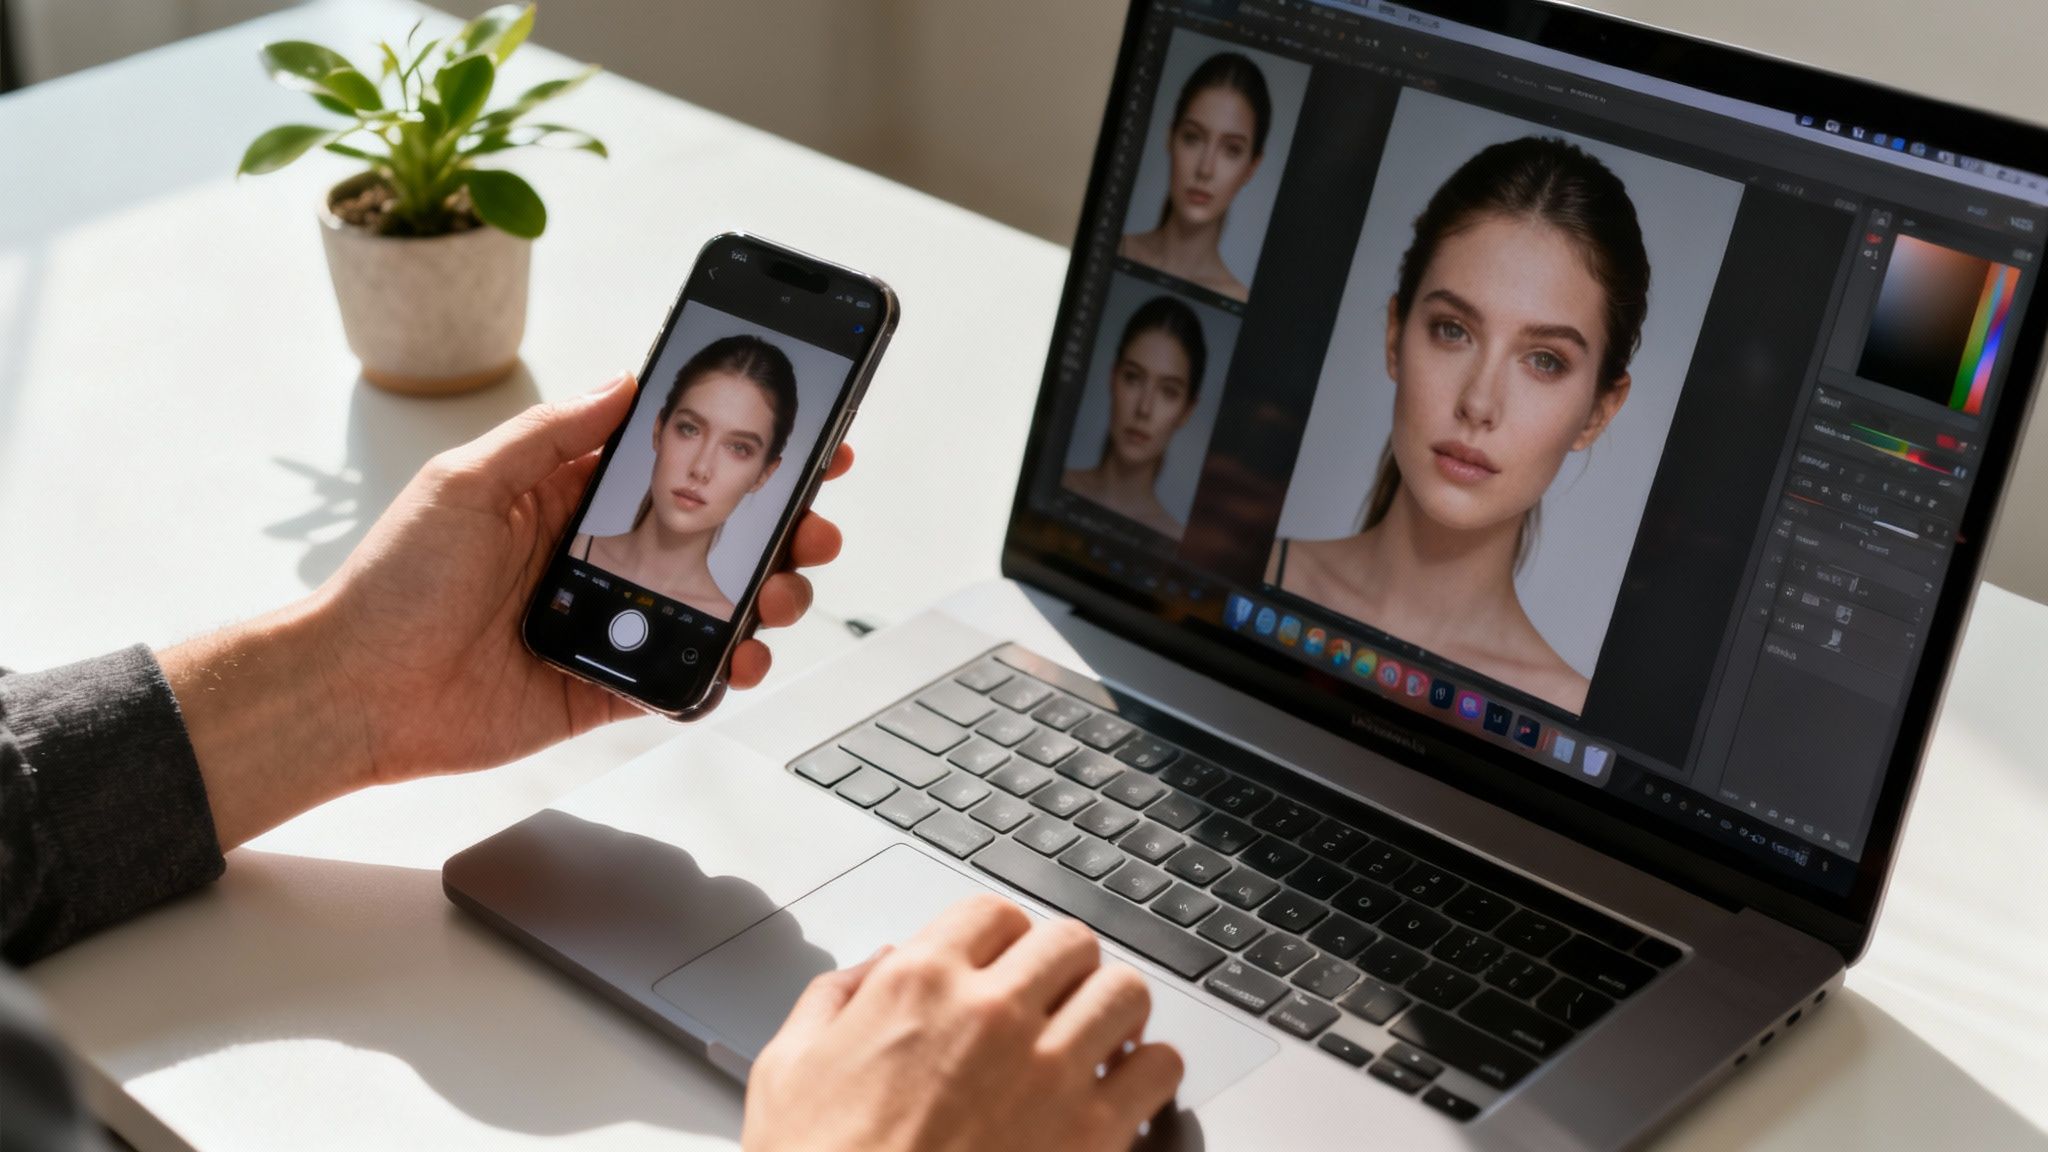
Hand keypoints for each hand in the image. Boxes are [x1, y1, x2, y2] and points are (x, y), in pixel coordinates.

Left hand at [323, 373, 849, 782]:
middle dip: (779, 529)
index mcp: (567, 499)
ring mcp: (610, 624)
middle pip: (713, 537)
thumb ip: (551, 435)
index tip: (802, 440)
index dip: (738, 453)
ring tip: (779, 595)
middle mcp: (598, 557)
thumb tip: (623, 383)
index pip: (672, 465)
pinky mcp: (607, 687)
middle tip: (812, 527)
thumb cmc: (392, 584)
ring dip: (765, 598)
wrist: (357, 690)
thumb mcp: (467, 481)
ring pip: (714, 608)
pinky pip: (685, 678)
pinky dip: (726, 671)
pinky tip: (743, 658)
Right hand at [741, 895, 1183, 1151]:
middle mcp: (990, 1012)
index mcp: (918, 984)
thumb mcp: (786, 1070)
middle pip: (1069, 942)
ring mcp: (1048, 1070)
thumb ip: (833, 999)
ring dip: (1115, 1012)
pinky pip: (1160, 1068)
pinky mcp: (1091, 1132)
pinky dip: (1151, 1073)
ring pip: (1125, 992)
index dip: (1004, 939)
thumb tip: (877, 965)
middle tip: (1057, 1001)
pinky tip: (1126, 1090)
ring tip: (1102, 1038)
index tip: (1007, 964)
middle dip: (1066, 970)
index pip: (994, 913)